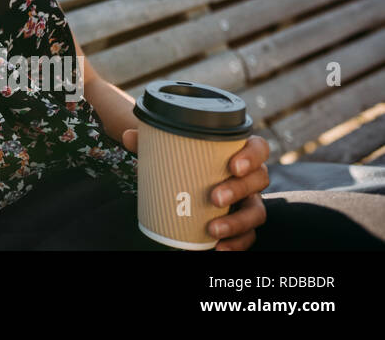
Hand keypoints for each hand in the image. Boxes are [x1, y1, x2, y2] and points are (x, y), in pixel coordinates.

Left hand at [121, 129, 269, 250]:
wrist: (185, 182)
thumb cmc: (183, 162)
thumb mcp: (168, 151)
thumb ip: (150, 141)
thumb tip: (128, 136)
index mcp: (237, 153)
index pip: (258, 148)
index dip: (251, 156)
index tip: (233, 166)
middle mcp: (249, 177)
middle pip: (259, 180)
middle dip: (238, 190)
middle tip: (214, 198)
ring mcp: (248, 200)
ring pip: (256, 212)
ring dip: (237, 223)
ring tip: (212, 229)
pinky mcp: (242, 222)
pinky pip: (248, 236)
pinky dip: (236, 244)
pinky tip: (219, 249)